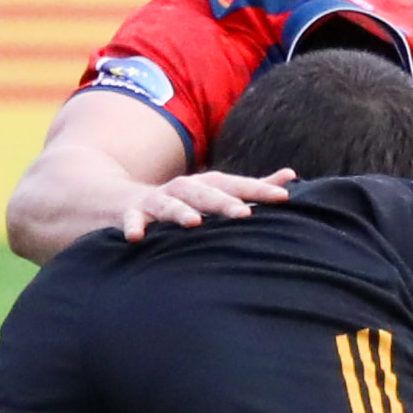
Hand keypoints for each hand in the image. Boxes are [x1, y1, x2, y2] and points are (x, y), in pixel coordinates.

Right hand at [113, 168, 294, 241]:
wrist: (121, 197)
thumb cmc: (183, 200)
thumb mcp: (216, 192)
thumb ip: (252, 188)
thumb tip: (292, 176)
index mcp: (208, 185)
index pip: (237, 185)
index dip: (260, 190)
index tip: (284, 197)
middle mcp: (184, 189)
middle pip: (206, 194)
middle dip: (225, 203)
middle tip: (245, 214)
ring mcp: (157, 200)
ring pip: (170, 204)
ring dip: (180, 212)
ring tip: (194, 224)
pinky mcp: (131, 213)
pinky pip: (131, 219)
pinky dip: (132, 225)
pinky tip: (136, 237)